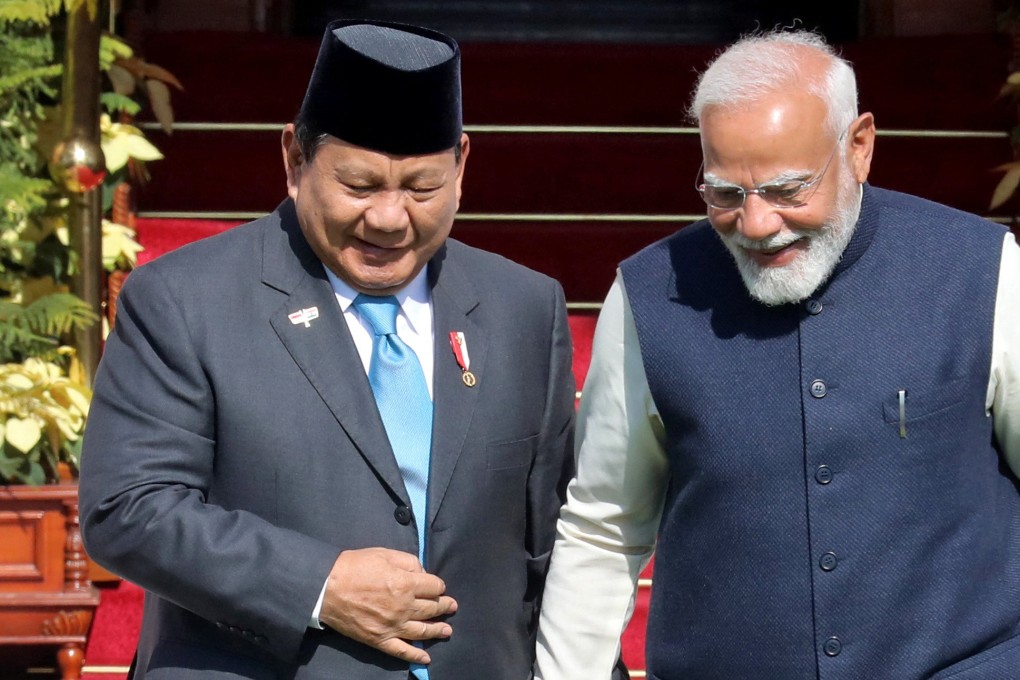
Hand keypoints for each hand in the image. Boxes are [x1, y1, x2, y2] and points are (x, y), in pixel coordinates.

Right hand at [319, 547, 456, 663]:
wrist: (327, 588)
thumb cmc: (355, 567)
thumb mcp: (384, 554)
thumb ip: (408, 562)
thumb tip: (423, 573)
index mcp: (406, 584)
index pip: (434, 587)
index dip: (438, 585)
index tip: (437, 586)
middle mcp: (404, 607)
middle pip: (432, 608)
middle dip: (444, 606)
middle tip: (451, 606)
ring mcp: (393, 626)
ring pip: (422, 630)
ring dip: (438, 630)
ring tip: (447, 630)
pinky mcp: (379, 640)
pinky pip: (401, 650)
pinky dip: (415, 656)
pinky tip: (426, 658)